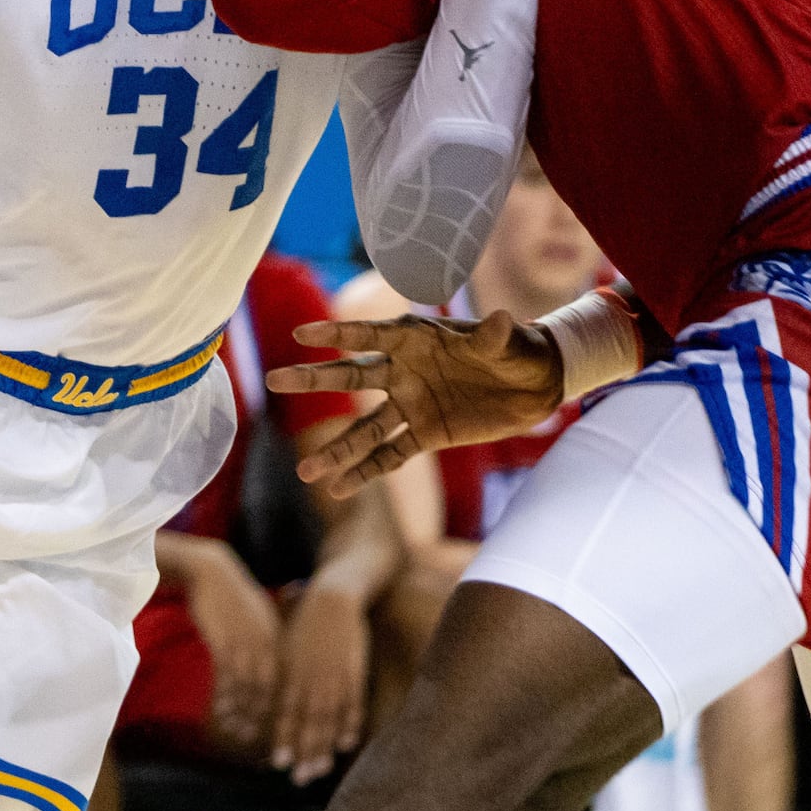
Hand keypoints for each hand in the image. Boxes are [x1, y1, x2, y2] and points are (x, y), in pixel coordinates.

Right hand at [179, 553, 281, 753]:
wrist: (211, 572)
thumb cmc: (235, 598)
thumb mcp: (260, 619)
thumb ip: (270, 643)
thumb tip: (276, 667)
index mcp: (278, 640)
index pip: (288, 682)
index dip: (286, 708)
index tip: (284, 731)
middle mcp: (266, 644)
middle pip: (272, 690)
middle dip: (268, 719)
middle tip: (265, 742)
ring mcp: (244, 643)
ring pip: (248, 687)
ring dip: (244, 713)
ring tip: (239, 732)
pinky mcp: (222, 641)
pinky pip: (226, 676)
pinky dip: (225, 696)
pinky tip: (221, 712)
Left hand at [269, 586, 371, 783]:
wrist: (331, 598)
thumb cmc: (304, 626)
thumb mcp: (286, 651)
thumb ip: (280, 678)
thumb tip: (267, 702)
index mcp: (291, 674)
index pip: (285, 712)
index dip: (282, 738)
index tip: (277, 763)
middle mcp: (310, 679)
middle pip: (307, 722)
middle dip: (304, 752)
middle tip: (300, 779)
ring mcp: (334, 677)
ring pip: (328, 717)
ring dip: (324, 746)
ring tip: (321, 771)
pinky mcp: (354, 672)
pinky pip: (353, 702)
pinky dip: (350, 723)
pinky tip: (346, 743)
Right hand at [270, 313, 565, 500]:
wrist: (536, 386)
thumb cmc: (521, 351)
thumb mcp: (510, 344)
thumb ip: (497, 338)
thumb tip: (503, 320)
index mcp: (416, 340)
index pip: (369, 335)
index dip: (337, 333)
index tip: (301, 335)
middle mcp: (404, 371)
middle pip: (351, 376)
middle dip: (313, 380)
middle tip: (274, 381)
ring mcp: (411, 405)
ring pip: (365, 428)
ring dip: (336, 450)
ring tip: (304, 473)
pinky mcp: (425, 434)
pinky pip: (390, 455)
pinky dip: (366, 473)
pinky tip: (338, 490)